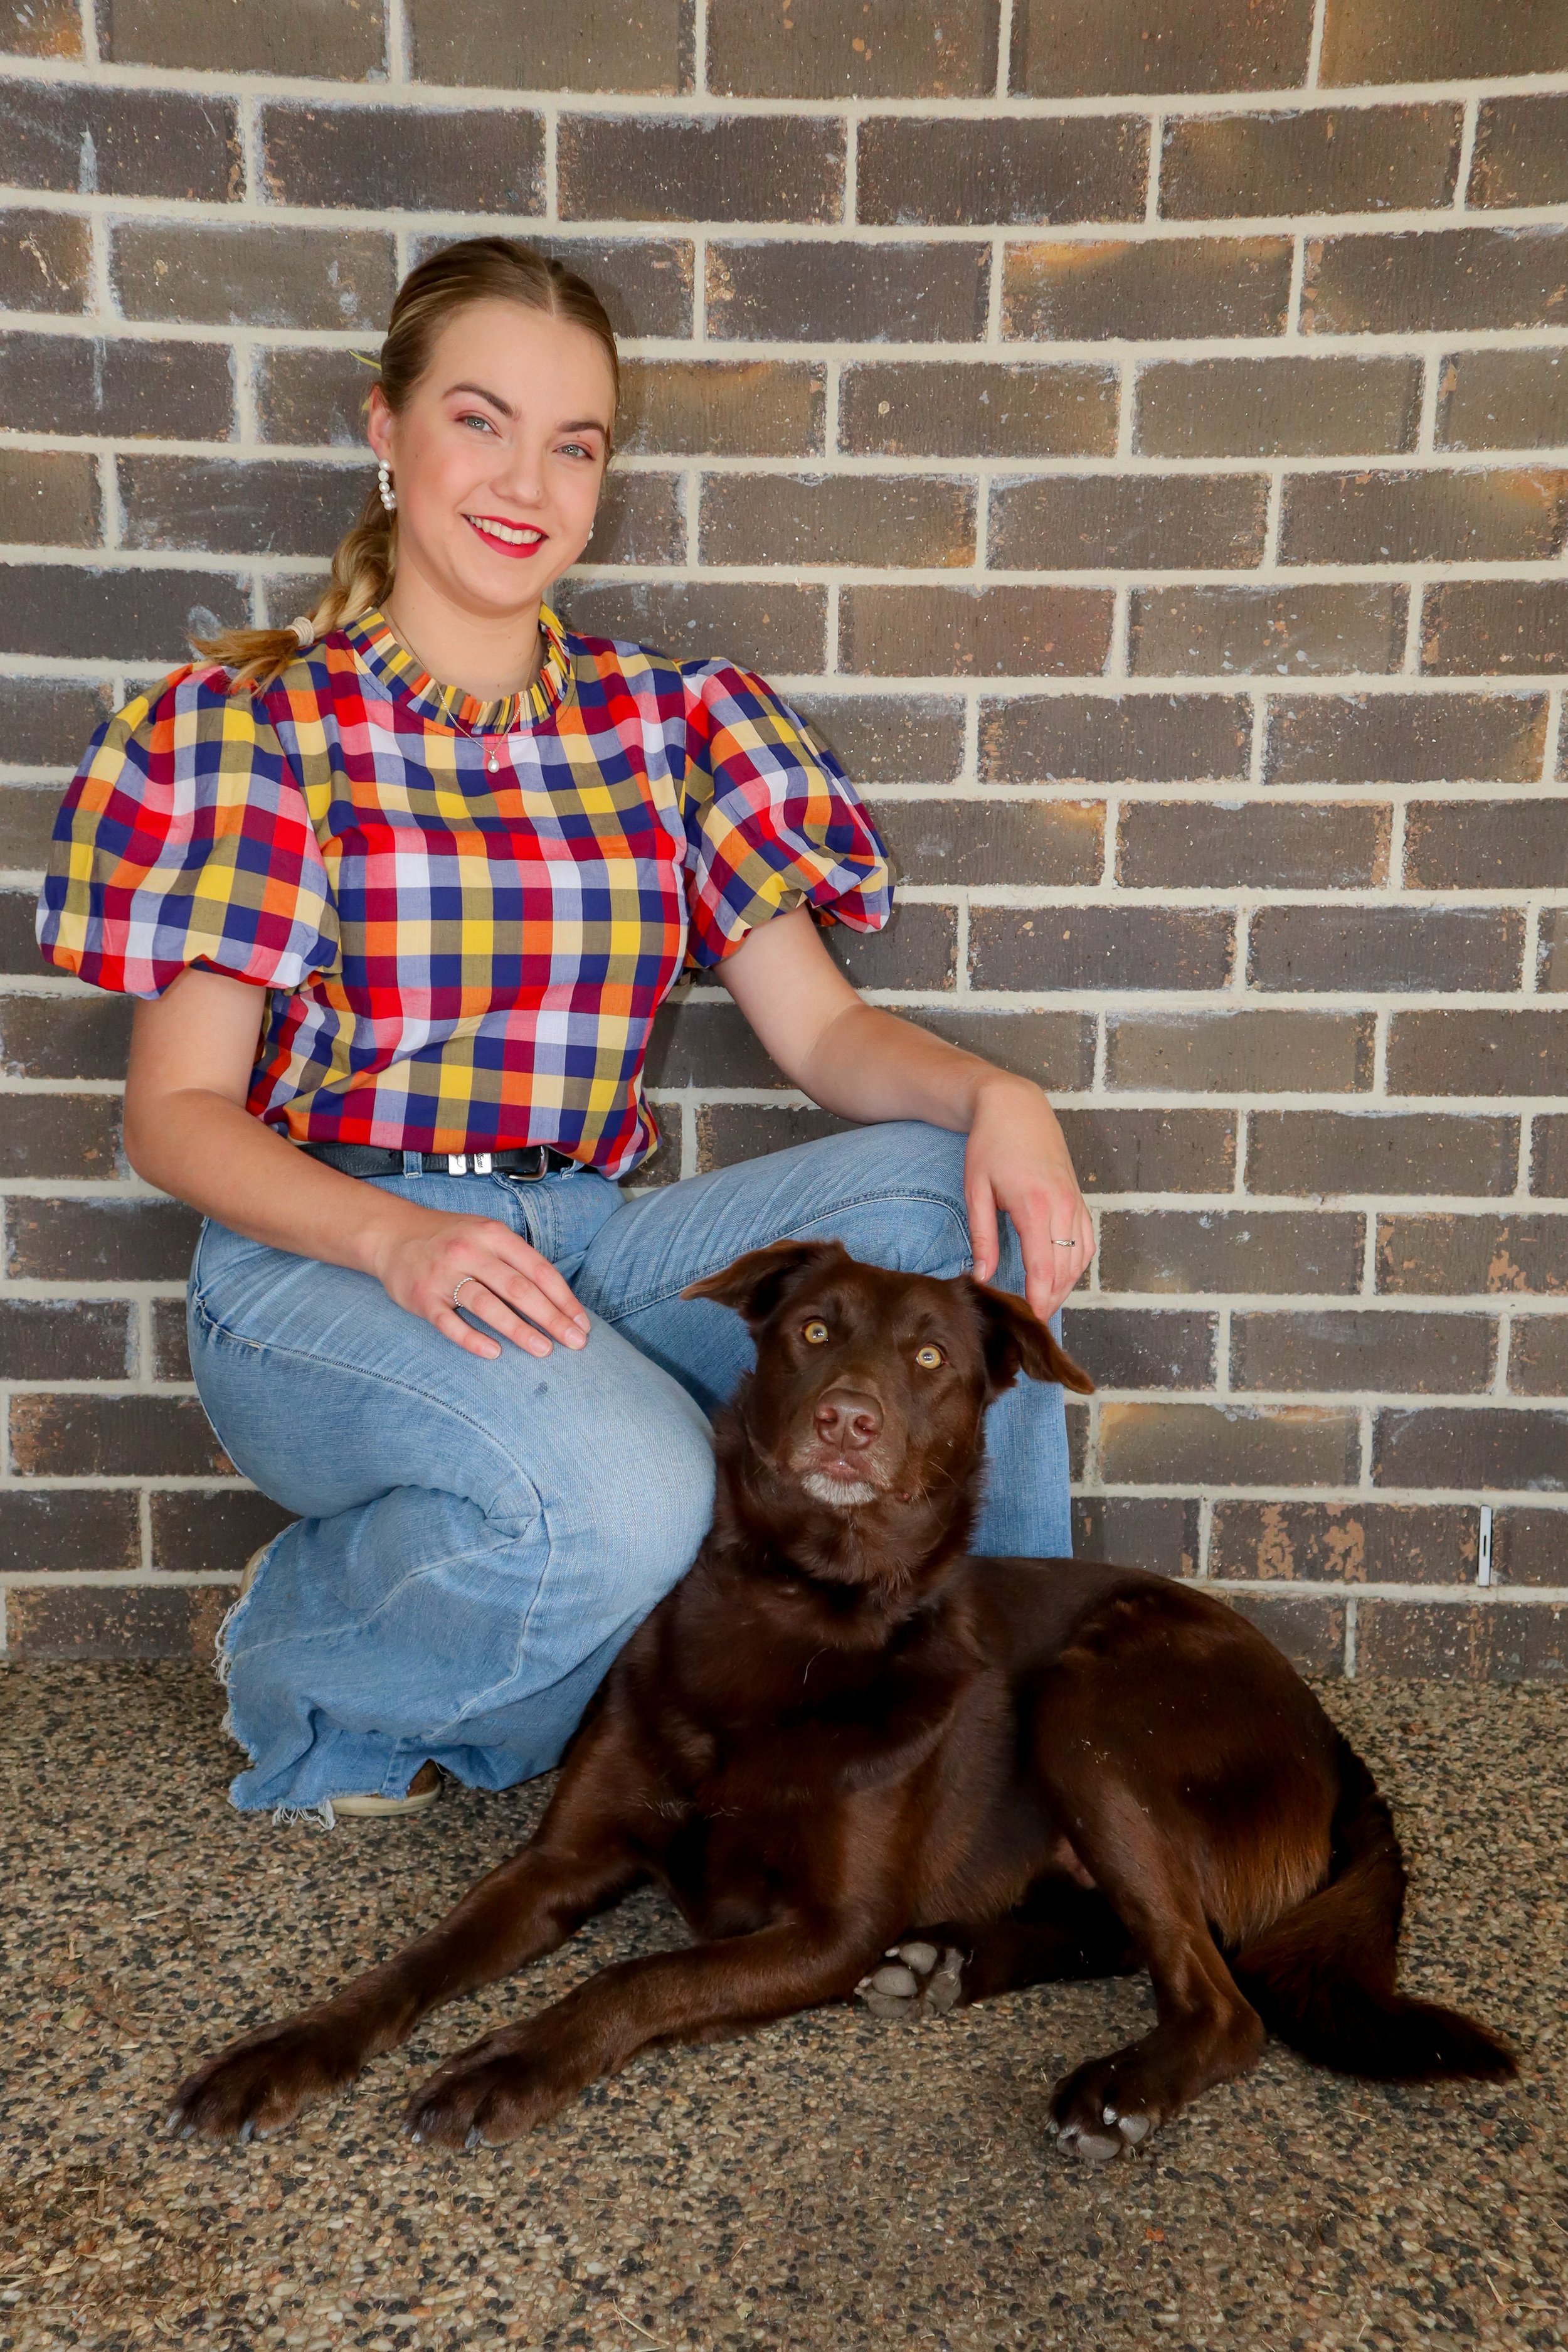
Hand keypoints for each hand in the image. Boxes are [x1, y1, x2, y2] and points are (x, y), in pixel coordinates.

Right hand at [365, 1205, 590, 1360]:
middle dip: (552, 1317)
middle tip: (575, 1343)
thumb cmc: (451, 1239)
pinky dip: (472, 1339)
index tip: (582, 1323)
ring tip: (544, 1350)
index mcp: (494, 1235)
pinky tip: (494, 1353)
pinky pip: (449, 1323)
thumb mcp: (487, 1235)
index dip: (563, 1298)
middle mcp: (471, 1252)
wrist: (392, 1234)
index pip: (538, 1269)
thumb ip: (517, 1260)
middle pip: (519, 1288)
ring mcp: (444, 1275)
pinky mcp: (422, 1298)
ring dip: (519, 1330)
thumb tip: (558, 1299)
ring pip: (487, 1305)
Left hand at [964, 1077, 1093, 1322]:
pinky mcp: (1080, 1199)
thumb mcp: (977, 1190)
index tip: (1031, 1321)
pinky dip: (1078, 1264)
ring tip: (1045, 1303)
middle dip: (1051, 1299)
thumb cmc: (990, 1145)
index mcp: (1035, 1206)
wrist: (1016, 1107)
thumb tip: (983, 1277)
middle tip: (1033, 1321)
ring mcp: (1076, 1202)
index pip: (1044, 1268)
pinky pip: (1088, 1242)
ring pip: (1080, 1259)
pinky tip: (1062, 1276)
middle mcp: (1063, 1207)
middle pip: (1065, 1270)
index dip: (1040, 1300)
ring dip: (1065, 1285)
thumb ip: (983, 1237)